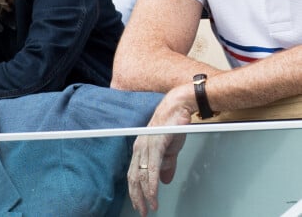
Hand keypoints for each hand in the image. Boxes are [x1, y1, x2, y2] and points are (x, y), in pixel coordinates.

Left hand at [128, 85, 194, 215]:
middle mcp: (140, 146)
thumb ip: (166, 164)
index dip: (134, 190)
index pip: (133, 173)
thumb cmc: (174, 124)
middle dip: (137, 197)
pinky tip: (153, 195)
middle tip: (141, 212)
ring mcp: (146, 145)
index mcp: (141, 148)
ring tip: (149, 208)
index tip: (138, 204)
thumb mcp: (170, 149)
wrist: (179, 107)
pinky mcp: (156, 144)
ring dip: (145, 195)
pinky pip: (152, 168)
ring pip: (141, 175)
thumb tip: (163, 180)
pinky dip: (152, 184)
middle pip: (134, 177)